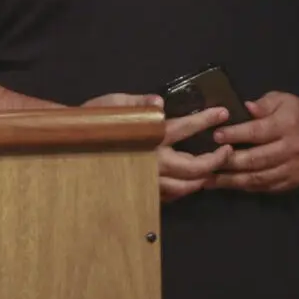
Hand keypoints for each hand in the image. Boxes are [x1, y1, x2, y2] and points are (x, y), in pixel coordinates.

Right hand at [82, 93, 231, 202]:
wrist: (72, 143)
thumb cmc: (93, 120)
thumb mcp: (114, 104)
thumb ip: (139, 102)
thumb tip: (159, 101)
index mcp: (149, 135)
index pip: (185, 127)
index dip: (206, 120)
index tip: (222, 114)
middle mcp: (153, 161)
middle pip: (195, 167)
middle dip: (216, 159)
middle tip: (226, 150)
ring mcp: (149, 179)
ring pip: (186, 187)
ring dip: (203, 178)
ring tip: (212, 167)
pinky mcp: (143, 190)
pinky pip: (171, 196)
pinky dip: (185, 189)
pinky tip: (189, 181)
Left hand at [207, 91, 298, 193]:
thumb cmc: (297, 113)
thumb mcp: (282, 99)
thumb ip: (263, 104)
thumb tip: (244, 108)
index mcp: (286, 126)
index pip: (257, 132)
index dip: (235, 135)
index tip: (215, 136)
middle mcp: (291, 149)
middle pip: (256, 159)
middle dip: (228, 161)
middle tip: (204, 162)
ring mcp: (293, 169)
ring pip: (259, 177)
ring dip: (232, 180)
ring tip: (208, 179)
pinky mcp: (294, 182)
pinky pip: (267, 187)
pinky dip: (247, 187)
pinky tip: (229, 184)